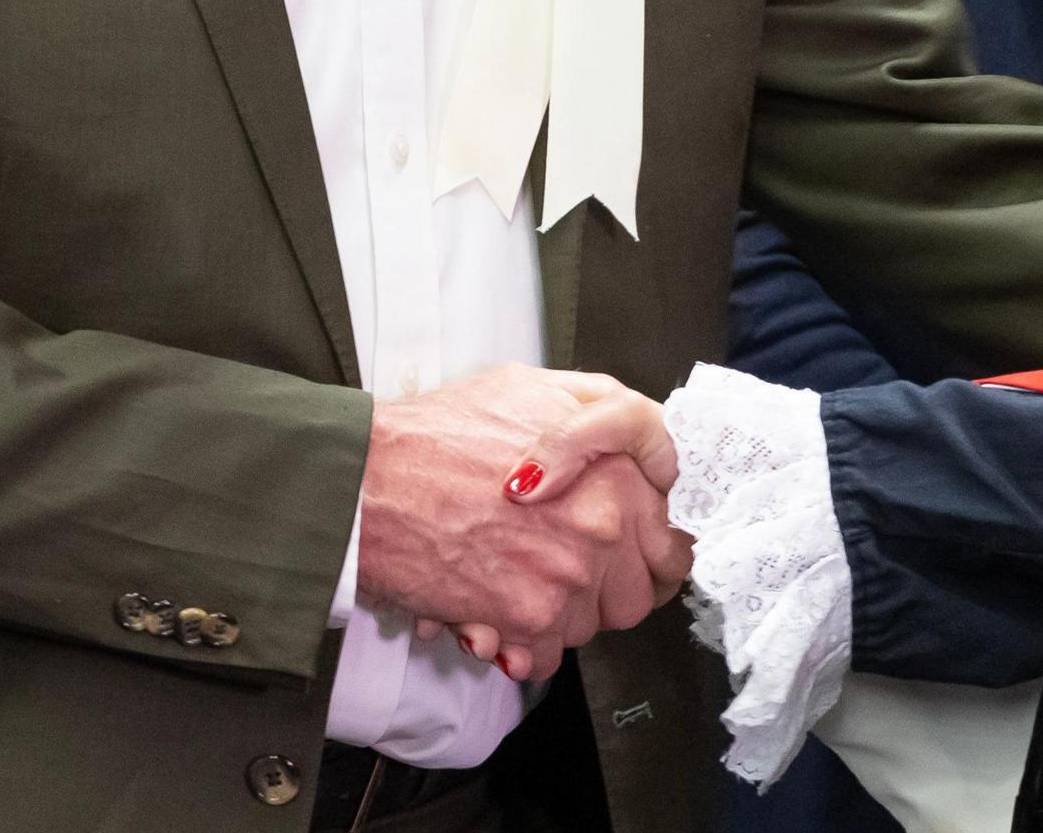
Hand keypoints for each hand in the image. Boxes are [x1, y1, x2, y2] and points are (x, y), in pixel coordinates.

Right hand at [357, 365, 686, 679]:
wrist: (370, 478)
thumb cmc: (440, 432)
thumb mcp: (534, 388)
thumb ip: (597, 416)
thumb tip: (636, 457)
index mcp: (619, 470)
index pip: (671, 546)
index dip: (647, 559)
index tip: (625, 564)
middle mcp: (605, 522)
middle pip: (637, 596)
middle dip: (603, 595)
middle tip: (561, 579)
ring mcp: (570, 573)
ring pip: (590, 628)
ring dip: (559, 619)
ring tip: (515, 586)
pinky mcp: (528, 616)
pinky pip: (548, 656)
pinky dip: (523, 648)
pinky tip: (495, 615)